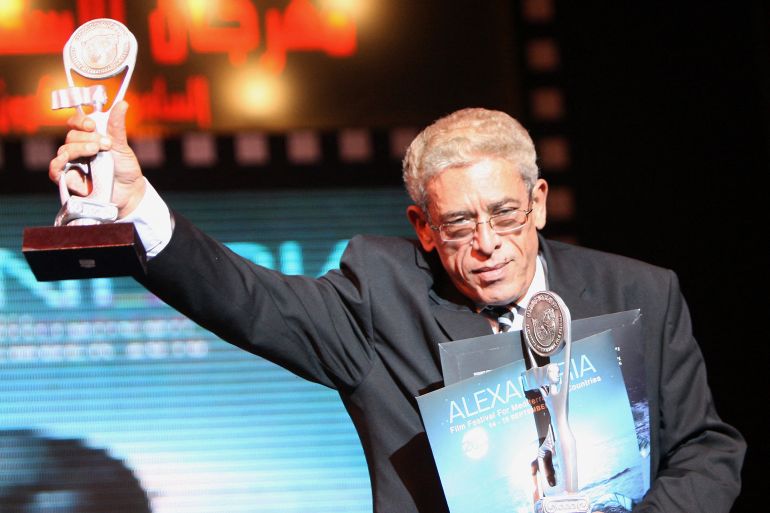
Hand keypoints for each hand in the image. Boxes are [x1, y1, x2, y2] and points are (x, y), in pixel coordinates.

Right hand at [48, 101, 144, 217]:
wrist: (129, 191)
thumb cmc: (125, 168)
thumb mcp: (122, 146)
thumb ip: (117, 126)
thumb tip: (122, 103)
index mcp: (89, 137)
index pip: (76, 123)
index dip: (80, 121)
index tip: (91, 125)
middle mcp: (79, 148)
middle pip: (71, 136)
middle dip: (88, 138)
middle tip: (106, 145)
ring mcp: (73, 163)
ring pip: (64, 150)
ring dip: (79, 148)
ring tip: (96, 151)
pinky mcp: (69, 179)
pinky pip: (55, 169)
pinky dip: (57, 163)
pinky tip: (65, 160)